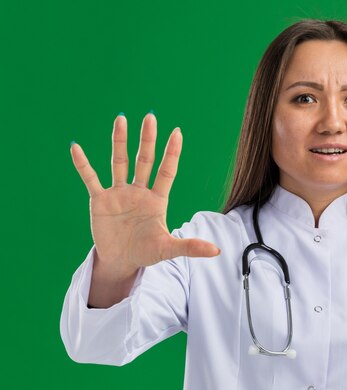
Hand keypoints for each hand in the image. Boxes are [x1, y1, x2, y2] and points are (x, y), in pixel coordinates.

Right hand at [70, 113, 219, 276]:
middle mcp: (138, 191)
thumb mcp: (168, 249)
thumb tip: (216, 251)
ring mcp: (119, 193)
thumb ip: (190, 247)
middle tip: (151, 116)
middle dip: (147, 139)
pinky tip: (76, 148)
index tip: (177, 132)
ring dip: (120, 141)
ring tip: (121, 118)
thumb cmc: (146, 252)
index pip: (167, 171)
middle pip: (144, 160)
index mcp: (157, 200)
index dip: (172, 153)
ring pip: (120, 162)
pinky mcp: (100, 200)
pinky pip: (91, 179)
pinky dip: (83, 165)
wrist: (121, 261)